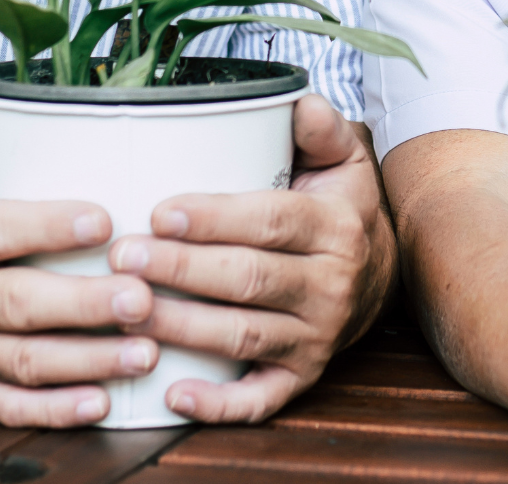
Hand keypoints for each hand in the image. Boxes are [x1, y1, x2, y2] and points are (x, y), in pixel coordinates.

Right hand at [0, 95, 159, 426]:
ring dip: (87, 360)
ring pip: (24, 361)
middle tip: (142, 296)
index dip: (46, 227)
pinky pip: (11, 406)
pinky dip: (55, 410)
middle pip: (16, 304)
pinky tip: (102, 402)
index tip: (104, 222)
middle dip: (82, 304)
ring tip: (145, 349)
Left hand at [106, 93, 392, 422]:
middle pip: (248, 279)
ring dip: (181, 328)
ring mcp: (316, 337)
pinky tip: (173, 396)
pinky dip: (218, 405)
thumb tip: (295, 100)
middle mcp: (330, 285)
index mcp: (335, 227)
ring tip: (127, 310)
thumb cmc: (341, 205)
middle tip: (124, 256)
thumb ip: (319, 125)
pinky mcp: (303, 376)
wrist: (384, 273)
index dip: (215, 219)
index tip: (160, 213)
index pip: (270, 221)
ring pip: (242, 337)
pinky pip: (260, 399)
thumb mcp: (343, 157)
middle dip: (181, 270)